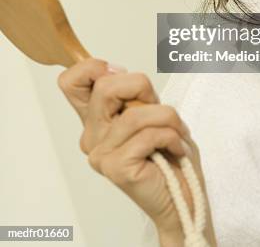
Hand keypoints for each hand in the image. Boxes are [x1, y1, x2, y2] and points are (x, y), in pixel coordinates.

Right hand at [57, 58, 214, 241]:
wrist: (183, 197)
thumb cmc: (170, 153)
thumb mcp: (151, 110)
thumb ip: (131, 93)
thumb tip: (117, 72)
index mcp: (96, 119)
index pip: (71, 82)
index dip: (93, 67)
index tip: (122, 75)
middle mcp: (92, 136)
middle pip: (105, 87)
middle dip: (142, 87)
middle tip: (159, 108)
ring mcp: (101, 154)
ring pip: (134, 113)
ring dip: (167, 117)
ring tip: (178, 132)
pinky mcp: (116, 168)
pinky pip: (147, 135)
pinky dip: (171, 136)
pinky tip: (177, 149)